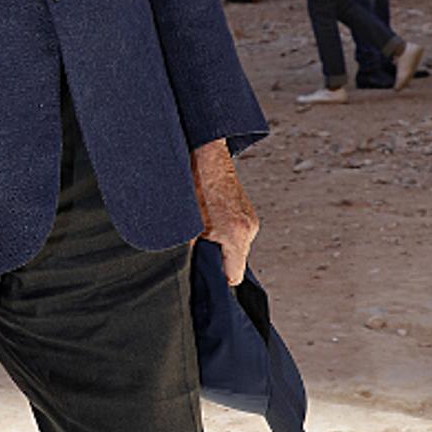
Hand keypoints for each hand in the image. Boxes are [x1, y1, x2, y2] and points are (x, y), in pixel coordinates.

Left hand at [191, 139, 258, 286]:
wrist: (205, 153)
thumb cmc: (193, 184)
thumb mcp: (185, 223)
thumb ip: (188, 249)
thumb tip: (181, 268)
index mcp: (235, 234)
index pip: (233, 277)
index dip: (215, 279)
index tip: (202, 273)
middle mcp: (248, 227)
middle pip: (235, 261)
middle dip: (217, 259)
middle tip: (197, 248)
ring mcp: (250, 217)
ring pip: (235, 245)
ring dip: (219, 242)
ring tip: (201, 228)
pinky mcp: (247, 209)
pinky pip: (236, 230)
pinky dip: (223, 229)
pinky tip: (208, 217)